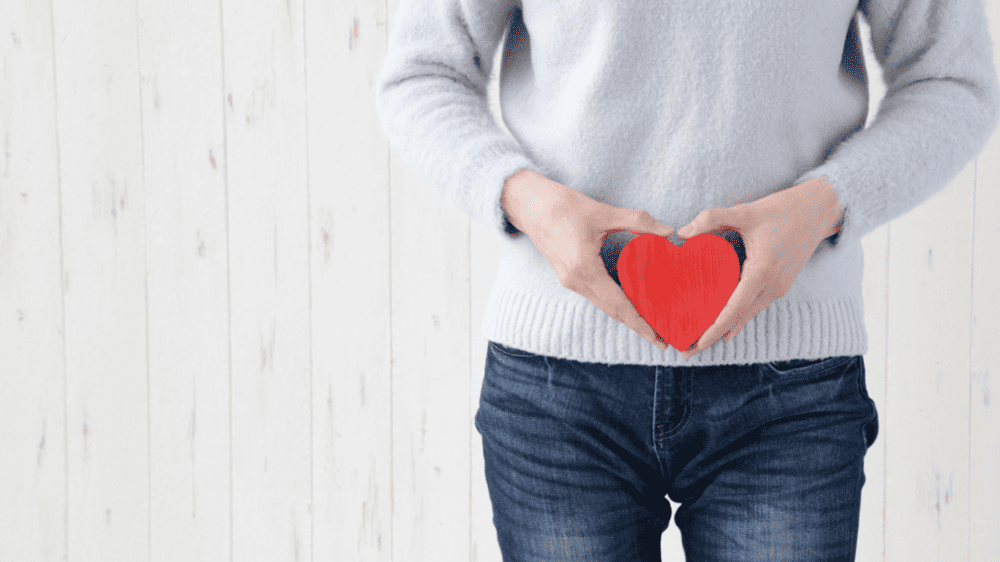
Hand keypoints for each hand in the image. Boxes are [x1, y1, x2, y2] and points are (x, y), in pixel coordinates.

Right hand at [502, 169, 674, 350]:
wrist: (530, 205)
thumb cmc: (563, 206)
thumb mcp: (603, 212)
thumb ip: (637, 221)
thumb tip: (668, 231)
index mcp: (585, 269)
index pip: (619, 305)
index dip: (640, 324)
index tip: (659, 340)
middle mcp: (576, 281)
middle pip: (613, 311)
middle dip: (638, 326)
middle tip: (664, 339)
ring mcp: (570, 280)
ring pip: (604, 305)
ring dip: (627, 316)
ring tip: (652, 323)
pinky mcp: (569, 276)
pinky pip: (596, 295)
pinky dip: (615, 303)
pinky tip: (631, 302)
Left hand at [674, 177, 843, 358]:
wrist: (820, 209)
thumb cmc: (785, 209)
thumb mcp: (747, 210)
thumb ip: (712, 218)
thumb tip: (682, 233)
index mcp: (763, 271)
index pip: (735, 308)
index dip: (714, 328)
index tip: (697, 343)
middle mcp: (773, 286)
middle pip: (739, 319)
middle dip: (713, 336)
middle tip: (686, 351)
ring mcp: (779, 287)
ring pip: (747, 314)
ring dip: (725, 328)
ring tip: (699, 340)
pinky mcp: (780, 285)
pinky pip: (755, 306)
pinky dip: (737, 316)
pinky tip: (723, 325)